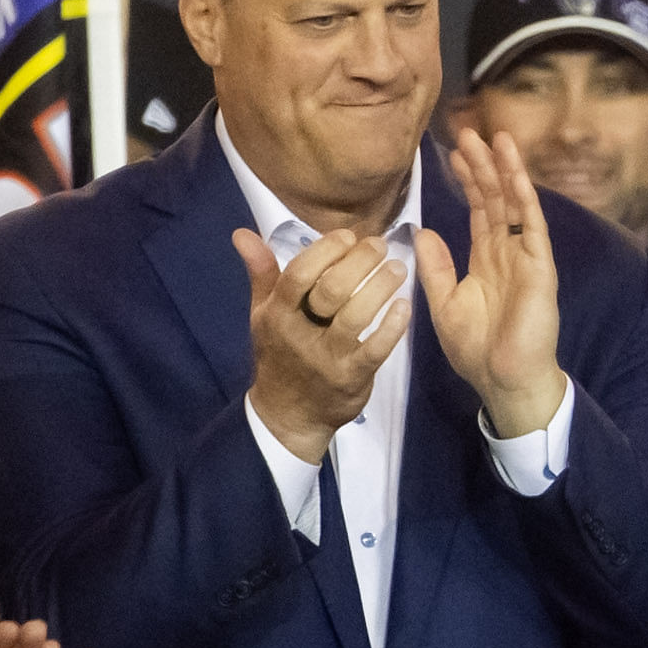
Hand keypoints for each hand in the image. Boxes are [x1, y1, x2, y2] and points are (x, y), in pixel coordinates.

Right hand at [237, 216, 408, 461]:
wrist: (288, 415)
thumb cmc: (279, 355)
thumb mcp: (263, 314)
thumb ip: (261, 273)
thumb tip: (243, 233)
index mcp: (277, 313)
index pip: (299, 274)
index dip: (325, 250)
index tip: (348, 236)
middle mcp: (300, 334)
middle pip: (332, 290)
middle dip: (359, 261)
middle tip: (380, 245)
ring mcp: (328, 357)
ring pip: (357, 315)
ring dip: (381, 287)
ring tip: (398, 268)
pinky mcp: (352, 377)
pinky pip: (377, 348)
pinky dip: (393, 325)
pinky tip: (405, 305)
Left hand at [416, 115, 567, 440]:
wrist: (505, 380)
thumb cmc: (478, 350)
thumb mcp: (444, 303)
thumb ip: (435, 266)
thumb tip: (422, 231)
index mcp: (487, 261)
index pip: (479, 210)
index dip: (468, 181)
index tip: (456, 152)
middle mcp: (509, 253)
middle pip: (496, 199)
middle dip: (484, 166)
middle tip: (470, 131)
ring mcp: (527, 258)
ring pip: (515, 204)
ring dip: (506, 170)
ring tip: (496, 136)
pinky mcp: (540, 267)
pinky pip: (532, 224)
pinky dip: (524, 196)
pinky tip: (515, 172)